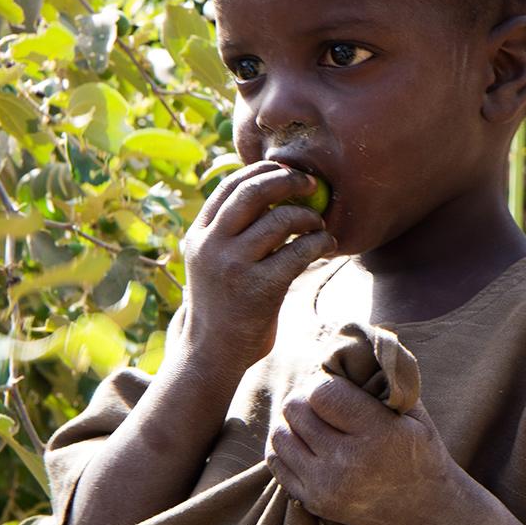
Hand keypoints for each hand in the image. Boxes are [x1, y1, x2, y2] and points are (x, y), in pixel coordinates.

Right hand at [182, 162, 335, 368]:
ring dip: (308, 216)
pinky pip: (298, 252)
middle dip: (288, 181)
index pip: (230, 185)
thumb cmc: (223, 302)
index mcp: (199, 234)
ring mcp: (233, 267)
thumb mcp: (213, 260)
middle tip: (312, 185)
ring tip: (318, 225)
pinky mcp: (259, 289)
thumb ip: (231, 229)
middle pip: (253, 191)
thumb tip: (271, 187)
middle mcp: (211, 245)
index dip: (263, 171)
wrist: (211, 353)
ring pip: (280, 220)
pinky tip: (326, 244)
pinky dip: (319, 241)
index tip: (288, 171)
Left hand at [266, 371, 460, 524]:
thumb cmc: (421, 454)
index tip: (338, 388)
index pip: (321, 392)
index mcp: (376, 434)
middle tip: (325, 403)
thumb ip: (384, 379)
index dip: (325, 383)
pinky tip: (307, 444)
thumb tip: (354, 343)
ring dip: (294, 423)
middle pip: (296, 409)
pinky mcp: (314, 502)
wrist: (427, 512)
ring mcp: (327, 486)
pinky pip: (276, 462)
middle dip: (308, 399)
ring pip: (280, 434)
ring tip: (315, 423)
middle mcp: (347, 462)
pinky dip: (287, 447)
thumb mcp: (413, 413)